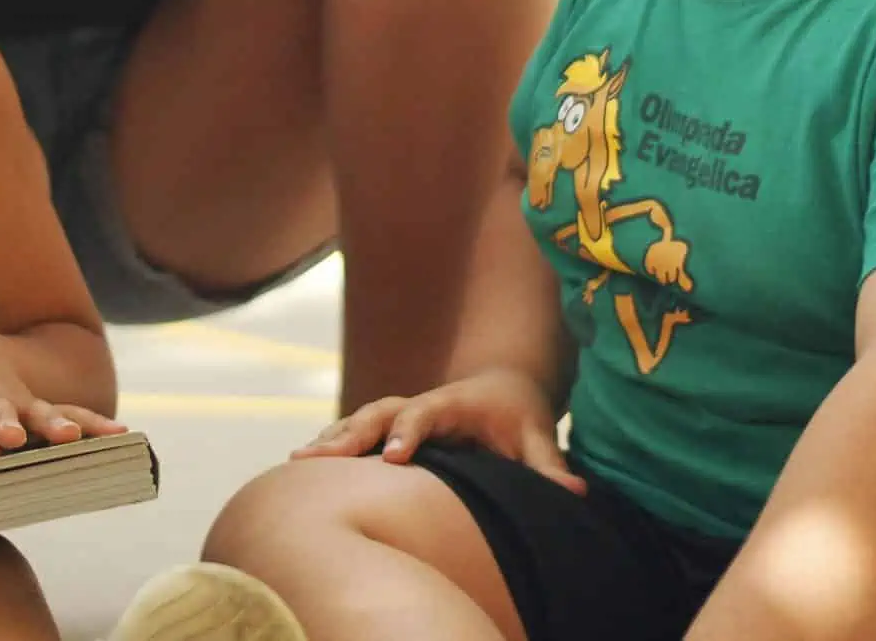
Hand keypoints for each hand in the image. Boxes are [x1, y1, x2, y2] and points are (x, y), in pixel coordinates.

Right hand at [292, 368, 584, 494]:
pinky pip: (358, 431)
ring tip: (298, 459)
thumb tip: (577, 491)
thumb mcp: (537, 435)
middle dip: (350, 434)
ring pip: (361, 420)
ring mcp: (403, 413)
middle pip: (379, 413)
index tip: (394, 458)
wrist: (503, 384)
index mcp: (453, 403)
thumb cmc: (520, 413)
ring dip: (332, 438)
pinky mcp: (393, 427)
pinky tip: (304, 463)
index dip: (409, 432)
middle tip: (320, 457)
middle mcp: (421, 404)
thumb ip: (550, 464)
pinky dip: (333, 443)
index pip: (425, 413)